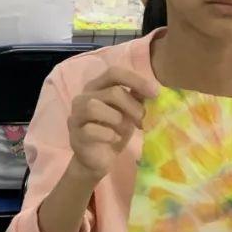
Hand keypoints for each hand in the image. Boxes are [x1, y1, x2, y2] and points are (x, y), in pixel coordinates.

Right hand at [66, 66, 158, 185]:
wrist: (98, 159)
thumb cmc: (113, 131)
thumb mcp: (128, 112)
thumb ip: (136, 98)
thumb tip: (153, 89)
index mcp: (96, 87)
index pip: (114, 73)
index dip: (136, 80)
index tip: (155, 93)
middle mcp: (83, 97)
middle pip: (111, 91)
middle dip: (132, 105)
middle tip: (142, 119)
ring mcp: (76, 116)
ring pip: (94, 107)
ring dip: (117, 118)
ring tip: (125, 129)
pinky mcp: (75, 135)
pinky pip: (91, 130)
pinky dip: (108, 134)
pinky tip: (114, 139)